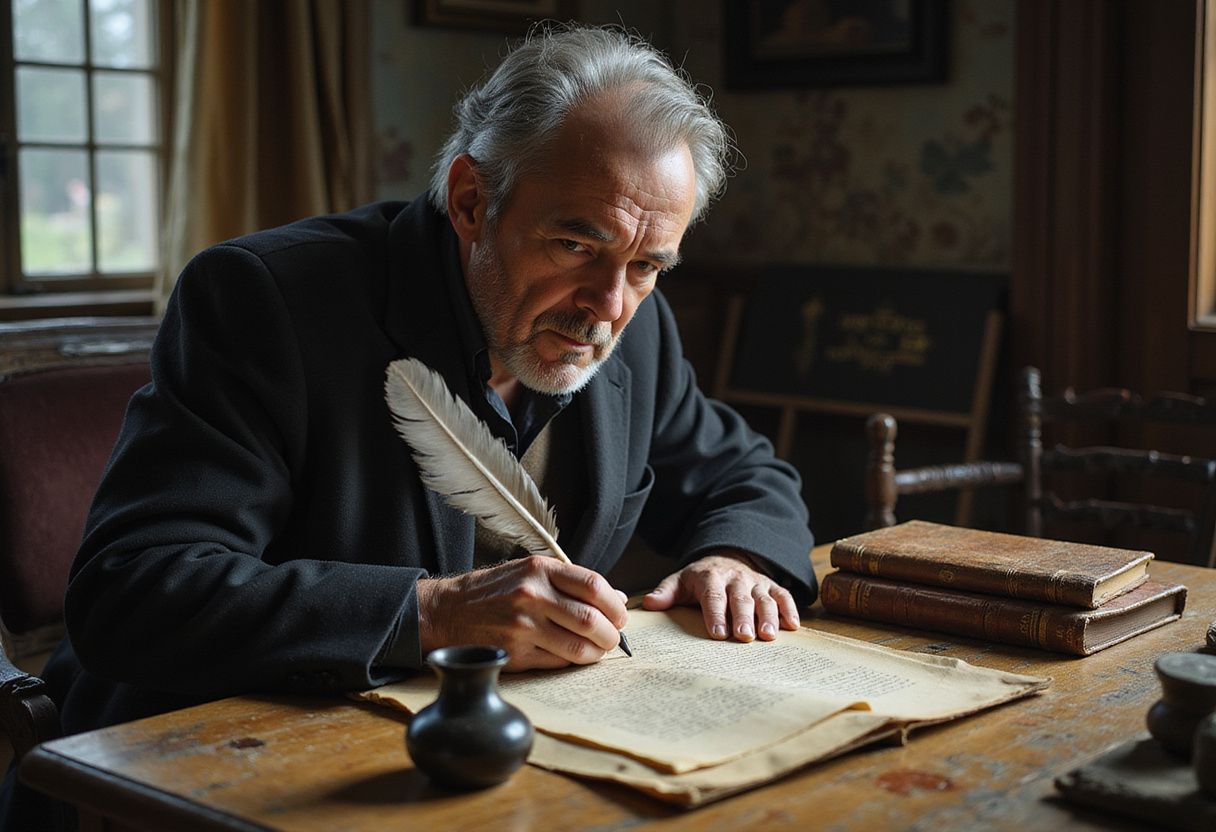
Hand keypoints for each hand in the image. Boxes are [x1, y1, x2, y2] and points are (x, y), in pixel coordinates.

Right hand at [416, 556, 628, 670]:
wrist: (448, 611)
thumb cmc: (495, 589)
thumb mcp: (531, 571)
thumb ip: (573, 582)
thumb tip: (618, 598)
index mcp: (540, 569)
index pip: (594, 586)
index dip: (615, 605)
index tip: (620, 615)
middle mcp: (532, 595)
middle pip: (591, 620)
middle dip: (612, 634)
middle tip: (613, 638)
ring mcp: (522, 627)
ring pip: (578, 647)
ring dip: (596, 653)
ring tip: (597, 650)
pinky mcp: (515, 654)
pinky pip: (558, 662)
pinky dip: (572, 661)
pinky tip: (572, 655)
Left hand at [641, 551, 798, 641]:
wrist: (726, 559)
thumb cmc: (700, 579)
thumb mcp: (680, 581)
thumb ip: (666, 593)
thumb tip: (648, 604)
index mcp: (710, 577)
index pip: (713, 596)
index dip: (715, 614)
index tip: (717, 633)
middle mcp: (735, 578)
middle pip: (740, 598)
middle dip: (743, 616)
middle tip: (744, 636)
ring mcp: (755, 582)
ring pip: (763, 598)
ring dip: (768, 616)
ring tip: (768, 635)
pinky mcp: (771, 586)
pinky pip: (783, 595)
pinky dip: (789, 609)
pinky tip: (792, 625)